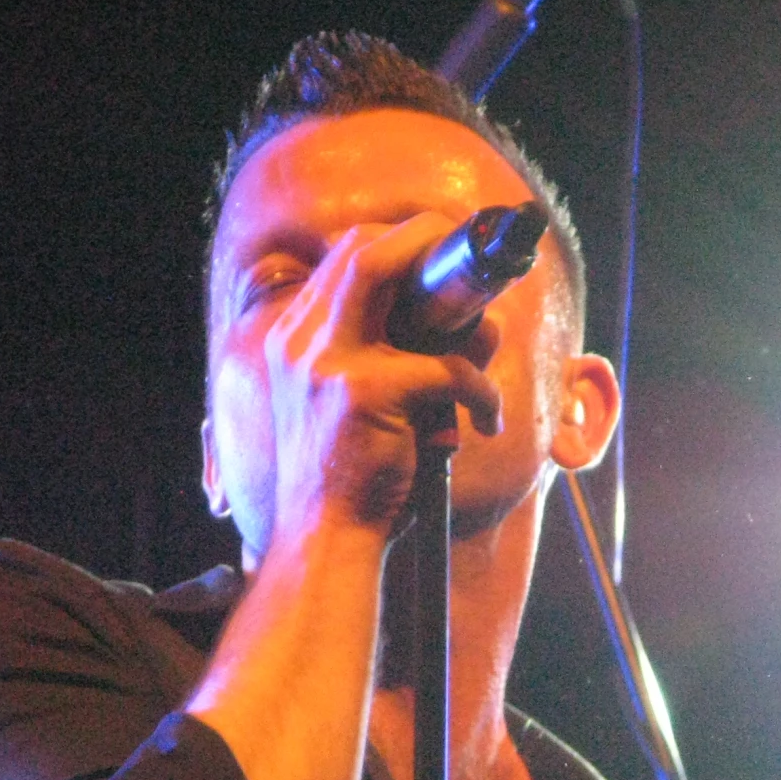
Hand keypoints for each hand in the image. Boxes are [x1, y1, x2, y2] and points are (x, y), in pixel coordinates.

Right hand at [255, 214, 503, 555]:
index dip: (398, 245)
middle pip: (362, 249)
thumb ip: (409, 363)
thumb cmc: (355, 483)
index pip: (344, 261)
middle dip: (425, 237)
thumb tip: (485, 329)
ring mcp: (325, 363)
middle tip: (474, 260)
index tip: (442, 253)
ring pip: (392, 280)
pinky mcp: (361, 392)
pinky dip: (478, 391)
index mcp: (293, 343)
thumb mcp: (371, 410)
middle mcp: (301, 342)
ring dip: (454, 298)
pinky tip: (485, 422)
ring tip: (488, 339)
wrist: (326, 542)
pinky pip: (443, 367)